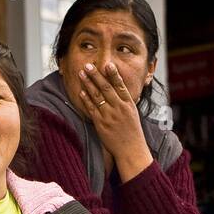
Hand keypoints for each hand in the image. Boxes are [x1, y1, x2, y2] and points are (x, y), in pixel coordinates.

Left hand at [75, 61, 152, 180]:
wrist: (131, 150)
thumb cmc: (132, 132)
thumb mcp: (132, 113)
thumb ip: (124, 101)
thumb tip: (118, 89)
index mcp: (128, 104)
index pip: (120, 86)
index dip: (113, 74)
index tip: (108, 64)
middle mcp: (119, 108)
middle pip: (106, 88)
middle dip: (96, 75)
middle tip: (88, 65)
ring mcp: (109, 116)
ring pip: (97, 96)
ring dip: (88, 83)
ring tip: (81, 73)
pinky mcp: (101, 124)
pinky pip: (92, 109)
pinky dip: (86, 100)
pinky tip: (81, 92)